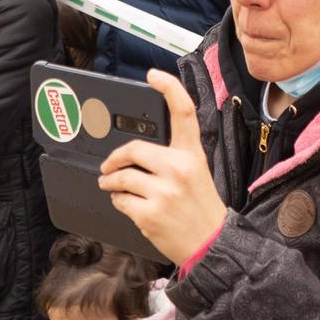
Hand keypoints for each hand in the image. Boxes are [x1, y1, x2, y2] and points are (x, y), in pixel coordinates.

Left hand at [99, 69, 226, 266]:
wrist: (210, 243)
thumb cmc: (200, 207)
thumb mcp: (196, 173)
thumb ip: (172, 158)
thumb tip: (136, 152)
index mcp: (192, 155)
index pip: (183, 112)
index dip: (169, 88)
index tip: (154, 75)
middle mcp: (178, 168)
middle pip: (133, 149)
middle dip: (114, 159)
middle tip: (108, 166)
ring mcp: (163, 192)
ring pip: (121, 177)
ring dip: (111, 182)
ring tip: (112, 185)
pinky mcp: (149, 213)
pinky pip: (120, 200)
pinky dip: (118, 201)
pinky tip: (128, 205)